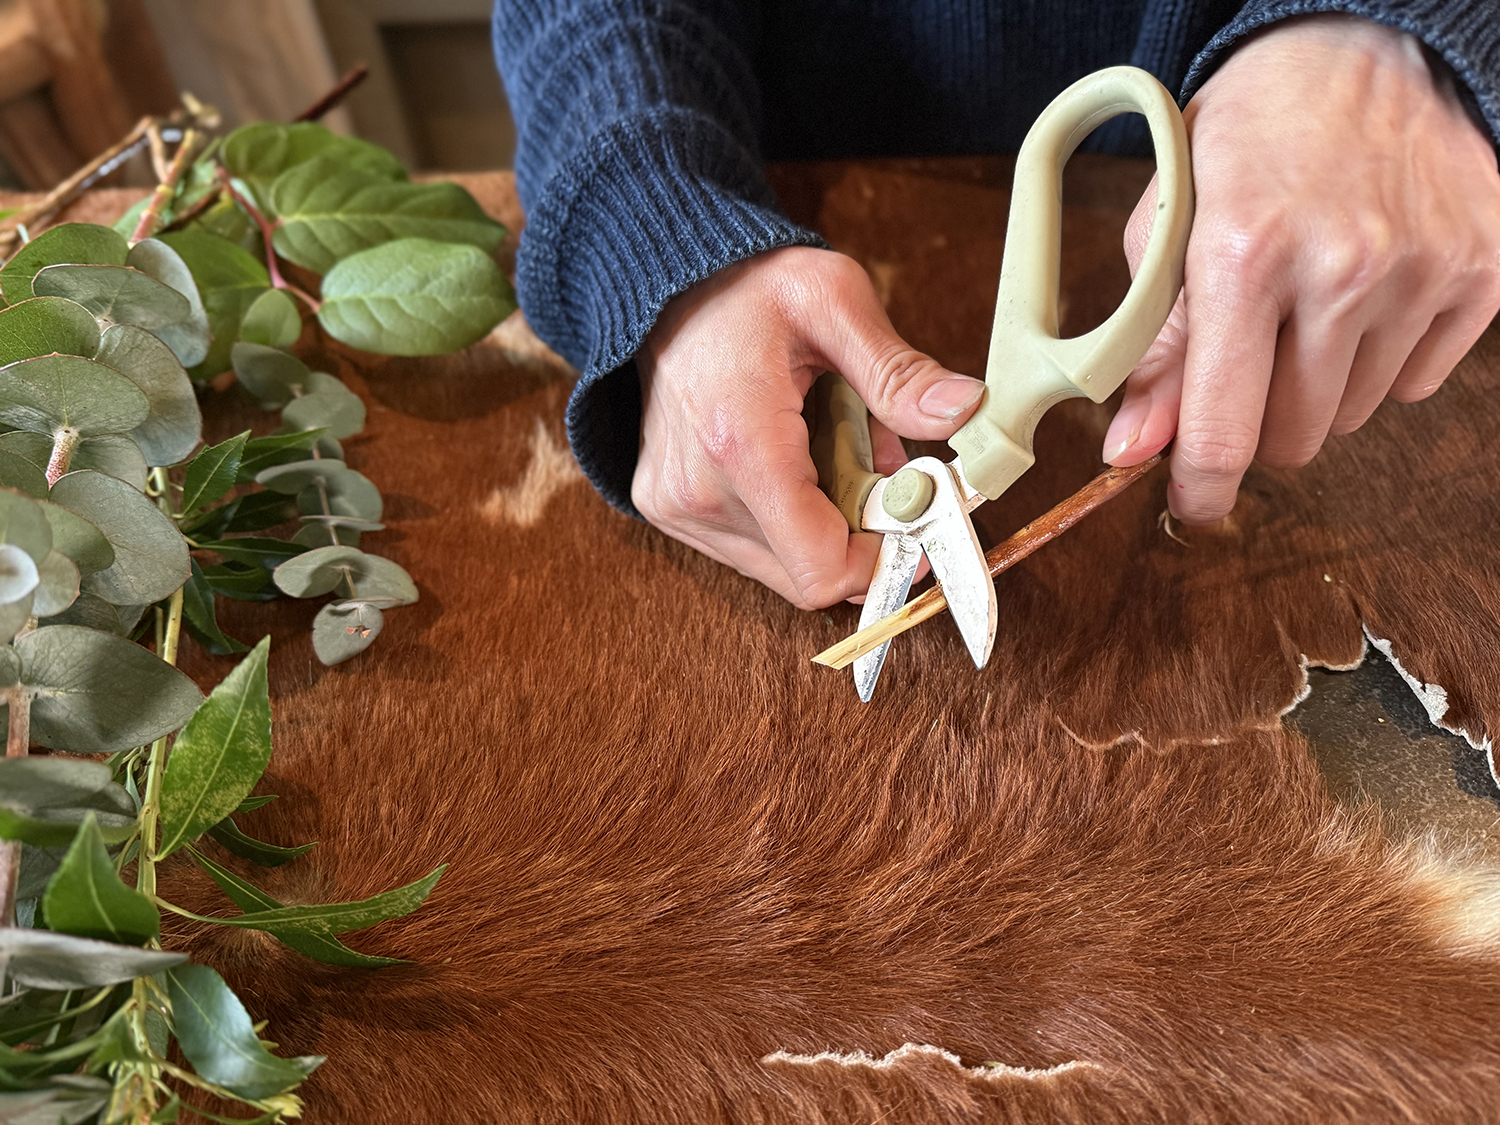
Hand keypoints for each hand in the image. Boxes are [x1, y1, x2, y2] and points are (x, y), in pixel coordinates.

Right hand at [632, 247, 986, 607]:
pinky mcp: (668, 509)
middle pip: (809, 574)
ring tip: (829, 449)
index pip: (822, 567)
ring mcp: (677, 507)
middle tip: (877, 467)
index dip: (883, 561)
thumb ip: (897, 371)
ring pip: (782, 567)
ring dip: (825, 525)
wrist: (666, 282)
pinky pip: (750, 549)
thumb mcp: (835, 302)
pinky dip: (789, 517)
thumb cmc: (746, 286)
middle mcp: (699, 491)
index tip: (916, 524)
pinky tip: (793, 459)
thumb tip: (963, 412)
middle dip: (860, 534)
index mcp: (742, 443)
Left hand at [1104, 15, 1499, 520]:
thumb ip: (1152, 350)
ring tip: (1305, 309)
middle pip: (1293, 438)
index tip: (1193, 507)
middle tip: (1246, 366)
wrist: (1363, 49)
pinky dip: (1382, 362)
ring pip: (1353, 417)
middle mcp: (1342, 268)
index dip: (1201, 488)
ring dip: (1318, 390)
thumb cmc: (1250, 138)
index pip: (1223, 427)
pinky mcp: (1482, 272)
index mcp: (1243, 255)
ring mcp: (1422, 271)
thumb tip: (1134, 450)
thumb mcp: (1171, 230)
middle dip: (1257, 423)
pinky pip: (1418, 383)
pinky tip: (1365, 298)